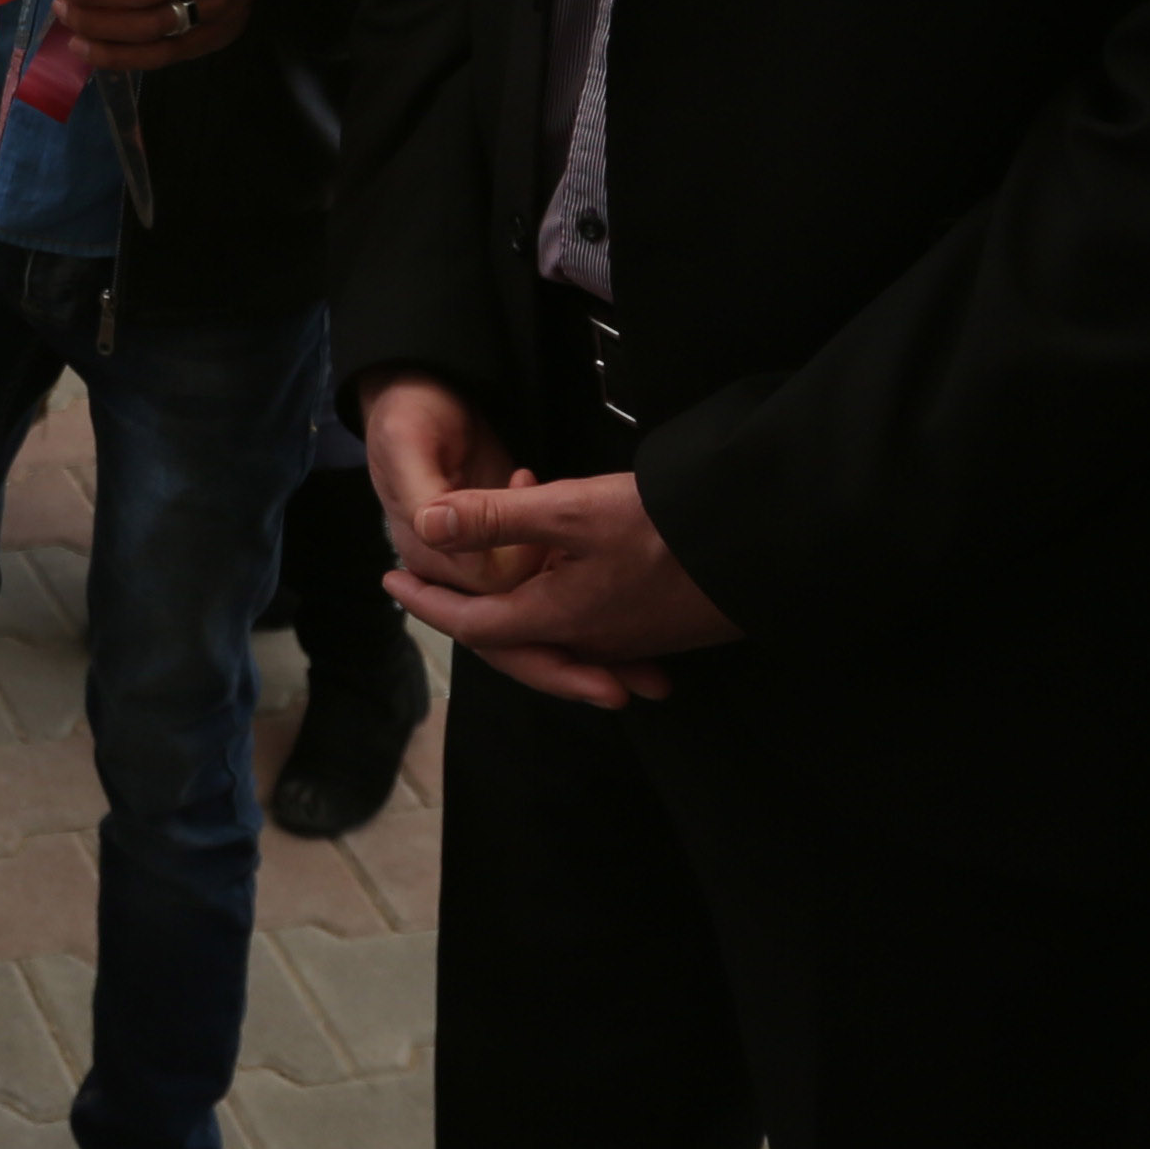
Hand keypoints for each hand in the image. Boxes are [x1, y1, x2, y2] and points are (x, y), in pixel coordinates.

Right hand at [361, 372, 523, 603]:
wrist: (424, 393)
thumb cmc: (410, 413)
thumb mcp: (406, 442)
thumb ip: (419, 495)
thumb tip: (432, 534)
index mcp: (419, 545)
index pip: (481, 580)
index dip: (514, 547)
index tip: (520, 489)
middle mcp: (444, 557)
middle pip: (505, 583)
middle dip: (529, 539)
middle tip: (530, 486)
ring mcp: (470, 547)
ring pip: (519, 573)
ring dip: (535, 531)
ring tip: (527, 483)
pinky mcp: (491, 533)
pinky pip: (525, 554)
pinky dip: (536, 527)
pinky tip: (526, 487)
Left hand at [394, 466, 738, 709]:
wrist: (759, 545)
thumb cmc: (665, 527)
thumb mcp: (570, 510)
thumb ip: (494, 518)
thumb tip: (424, 522)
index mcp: (555, 617)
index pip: (471, 624)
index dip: (427, 601)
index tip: (390, 581)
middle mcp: (587, 638)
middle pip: (508, 633)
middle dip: (464, 602)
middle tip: (423, 578)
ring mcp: (626, 637)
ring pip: (550, 624)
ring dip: (515, 591)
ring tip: (488, 557)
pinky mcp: (657, 626)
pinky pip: (591, 620)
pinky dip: (560, 589)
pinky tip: (562, 557)